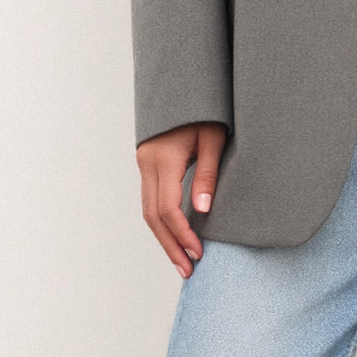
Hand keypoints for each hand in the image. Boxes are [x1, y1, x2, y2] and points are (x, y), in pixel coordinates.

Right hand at [136, 123, 227, 273]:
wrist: (185, 86)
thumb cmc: (205, 109)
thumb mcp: (213, 138)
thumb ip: (207, 174)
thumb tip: (202, 211)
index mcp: (164, 159)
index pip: (168, 208)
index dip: (182, 234)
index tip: (199, 253)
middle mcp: (147, 163)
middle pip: (152, 216)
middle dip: (170, 246)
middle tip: (188, 271)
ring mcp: (144, 163)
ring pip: (147, 210)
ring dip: (164, 238)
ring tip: (181, 261)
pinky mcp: (147, 164)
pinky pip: (150, 200)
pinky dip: (161, 222)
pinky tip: (175, 236)